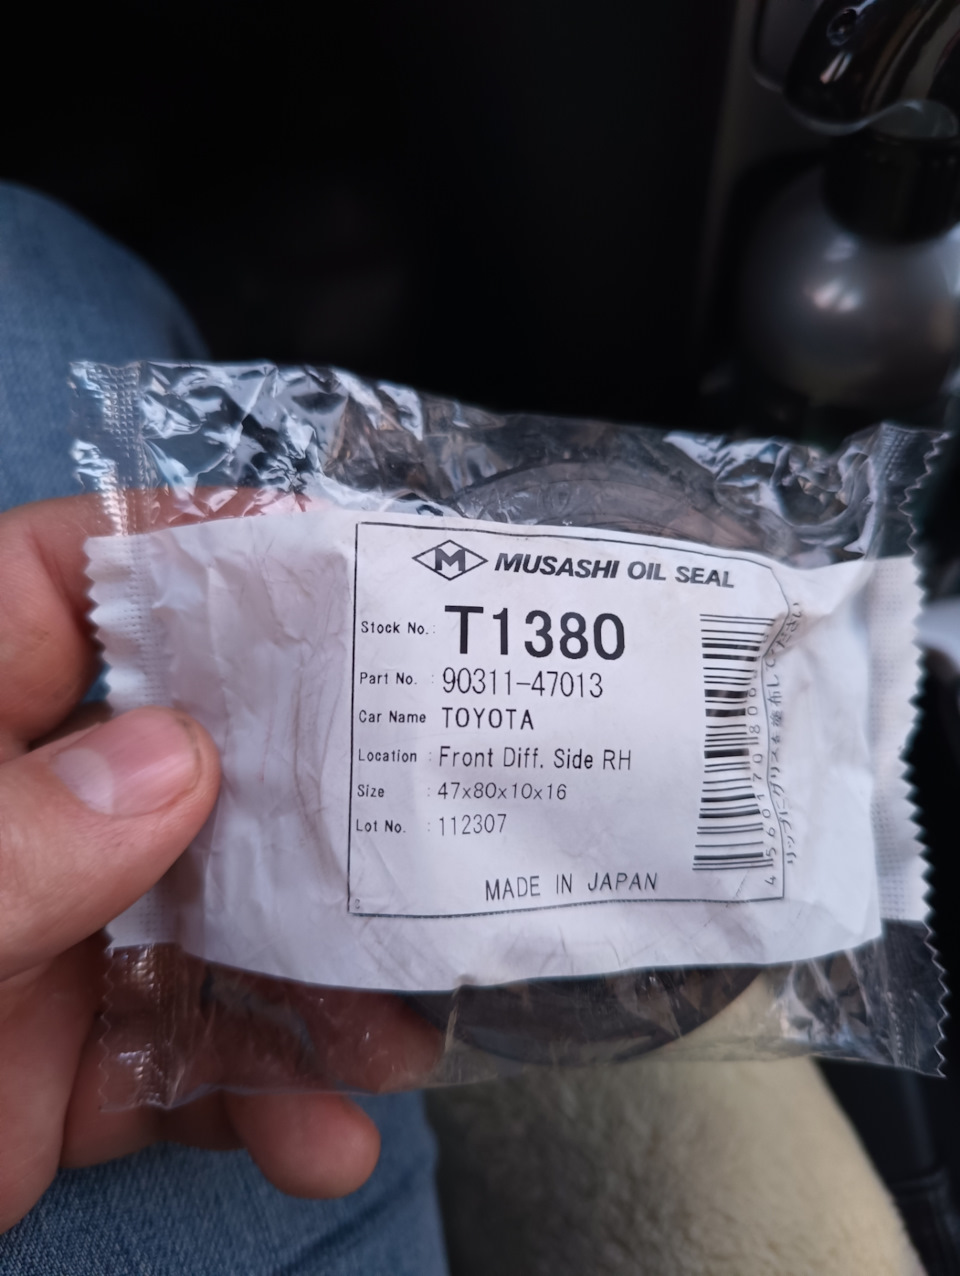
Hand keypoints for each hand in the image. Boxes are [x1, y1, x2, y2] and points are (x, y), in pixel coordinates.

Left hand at [0, 498, 381, 1233]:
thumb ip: (7, 841)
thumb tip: (175, 765)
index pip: (63, 583)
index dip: (193, 553)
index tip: (329, 565)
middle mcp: (10, 813)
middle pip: (191, 756)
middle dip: (316, 802)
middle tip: (428, 818)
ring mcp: (45, 935)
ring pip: (216, 922)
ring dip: (321, 985)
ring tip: (398, 1036)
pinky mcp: (61, 1061)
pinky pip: (187, 1058)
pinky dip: (265, 1099)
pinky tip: (323, 1135)